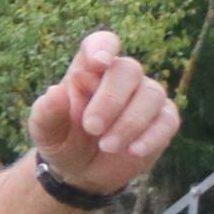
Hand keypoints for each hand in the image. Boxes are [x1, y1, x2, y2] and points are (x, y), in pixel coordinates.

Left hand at [30, 31, 177, 197]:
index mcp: (89, 71)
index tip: (99, 63)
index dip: (103, 47)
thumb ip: (46, 113)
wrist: (81, 171)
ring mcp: (145, 97)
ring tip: (106, 146)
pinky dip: (152, 136)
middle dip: (111, 99)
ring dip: (130, 122)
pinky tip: (134, 151)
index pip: (101, 43)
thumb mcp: (45, 132)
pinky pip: (167, 120)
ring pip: (152, 94)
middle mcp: (121, 78)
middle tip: (91, 128)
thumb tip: (54, 91)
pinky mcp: (163, 119)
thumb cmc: (62, 140)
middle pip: (128, 70)